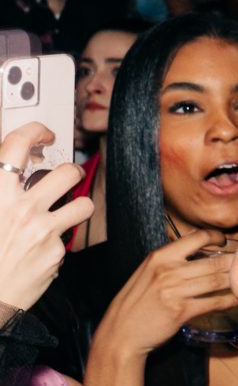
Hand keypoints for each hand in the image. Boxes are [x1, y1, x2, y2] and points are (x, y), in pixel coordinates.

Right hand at [0, 124, 91, 309]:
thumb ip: (0, 188)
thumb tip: (9, 168)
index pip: (17, 145)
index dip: (35, 131)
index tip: (44, 134)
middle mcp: (20, 209)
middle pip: (66, 172)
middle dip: (71, 171)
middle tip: (66, 176)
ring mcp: (42, 232)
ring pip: (82, 203)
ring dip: (77, 204)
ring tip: (66, 210)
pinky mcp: (55, 254)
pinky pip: (68, 238)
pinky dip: (58, 240)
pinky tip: (41, 248)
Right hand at [100, 231, 236, 359]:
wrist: (120, 334)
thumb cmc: (135, 304)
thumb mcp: (147, 273)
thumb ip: (169, 261)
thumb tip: (196, 251)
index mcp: (160, 256)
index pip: (196, 238)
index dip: (217, 238)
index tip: (226, 242)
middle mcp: (168, 270)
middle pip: (213, 262)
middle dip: (234, 262)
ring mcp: (175, 291)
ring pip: (217, 281)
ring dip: (236, 280)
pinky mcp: (181, 311)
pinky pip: (213, 302)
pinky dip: (230, 300)